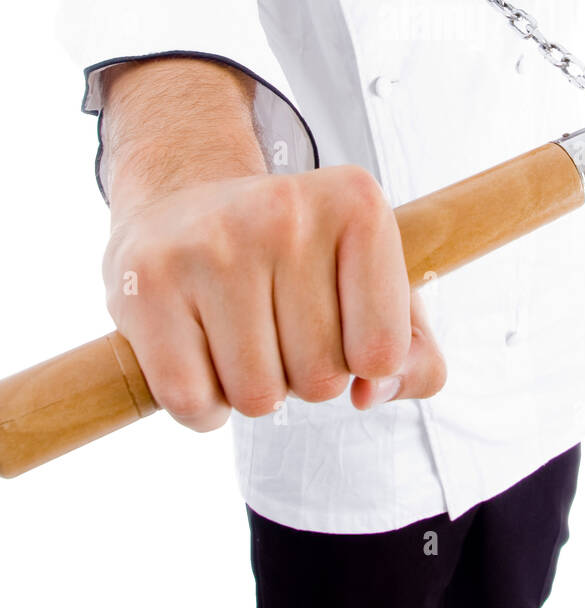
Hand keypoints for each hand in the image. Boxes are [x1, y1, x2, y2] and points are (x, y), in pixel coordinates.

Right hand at [102, 166, 446, 431]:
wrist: (185, 206)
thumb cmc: (299, 263)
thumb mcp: (377, 291)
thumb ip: (414, 357)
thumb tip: (370, 393)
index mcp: (359, 203)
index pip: (383, 352)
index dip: (361, 362)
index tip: (337, 321)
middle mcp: (287, 209)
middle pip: (320, 380)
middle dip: (302, 376)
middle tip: (276, 321)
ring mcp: (212, 241)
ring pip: (257, 398)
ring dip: (250, 391)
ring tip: (237, 333)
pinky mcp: (148, 281)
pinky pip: (192, 402)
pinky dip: (200, 405)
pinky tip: (197, 351)